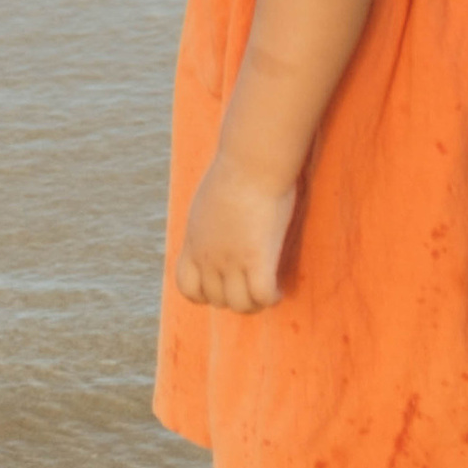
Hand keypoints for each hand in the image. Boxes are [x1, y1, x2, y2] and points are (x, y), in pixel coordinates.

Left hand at [176, 155, 295, 311]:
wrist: (251, 162)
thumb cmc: (236, 170)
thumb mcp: (209, 199)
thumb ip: (210, 219)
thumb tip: (220, 219)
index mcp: (193, 243)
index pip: (188, 287)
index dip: (205, 295)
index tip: (223, 286)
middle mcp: (208, 257)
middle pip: (216, 300)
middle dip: (234, 299)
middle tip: (252, 289)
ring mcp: (231, 260)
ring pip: (239, 304)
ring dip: (254, 304)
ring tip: (267, 294)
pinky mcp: (257, 259)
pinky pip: (262, 296)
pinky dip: (271, 299)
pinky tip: (279, 291)